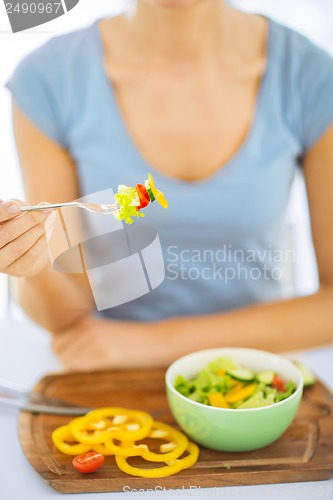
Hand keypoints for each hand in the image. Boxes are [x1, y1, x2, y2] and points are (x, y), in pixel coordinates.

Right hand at [0, 200, 55, 277]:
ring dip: (38, 230)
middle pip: (8, 233)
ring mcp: (1, 262)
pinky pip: (31, 255)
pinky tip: (48, 230)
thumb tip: (34, 206)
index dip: (3, 213)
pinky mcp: (15, 270)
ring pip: (20, 245)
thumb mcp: (12, 214)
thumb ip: (17, 208)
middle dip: (29, 220)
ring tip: (49, 218)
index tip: (17, 206)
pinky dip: (42, 241)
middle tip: (45, 210)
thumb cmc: (15, 226)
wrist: (22, 251)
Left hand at [51, 316, 169, 370]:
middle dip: (66, 360)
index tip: (74, 357)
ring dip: (75, 368)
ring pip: (68, 362)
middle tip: (84, 364)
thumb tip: (62, 352)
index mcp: (86, 321)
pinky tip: (98, 369)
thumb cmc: (132, 339)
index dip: (61, 352)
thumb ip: (83, 337)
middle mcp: (87, 329)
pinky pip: (81, 368)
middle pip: (59, 351)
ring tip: (94, 366)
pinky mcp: (104, 355)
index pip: (56, 340)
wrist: (156, 340)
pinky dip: (84, 372)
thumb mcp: (104, 330)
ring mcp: (95, 342)